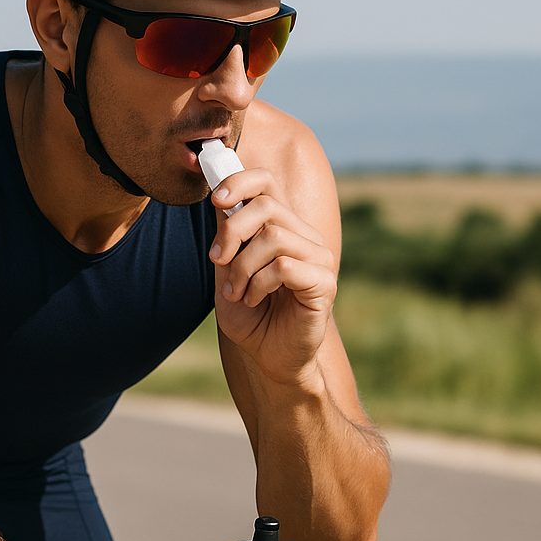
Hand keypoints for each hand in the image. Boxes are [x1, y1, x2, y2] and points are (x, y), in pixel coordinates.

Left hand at [208, 168, 337, 382]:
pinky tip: (253, 300)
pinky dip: (259, 283)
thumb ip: (227, 236)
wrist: (270, 358)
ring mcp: (318, 258)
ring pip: (274, 237)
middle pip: (266, 206)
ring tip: (237, 292)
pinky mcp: (324, 282)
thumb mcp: (227, 271)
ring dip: (243, 266)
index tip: (216, 200)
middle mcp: (304, 237)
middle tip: (218, 260)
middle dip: (232, 231)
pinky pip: (285, 266)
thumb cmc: (251, 316)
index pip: (266, 183)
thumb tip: (219, 196)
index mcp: (282, 227)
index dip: (240, 181)